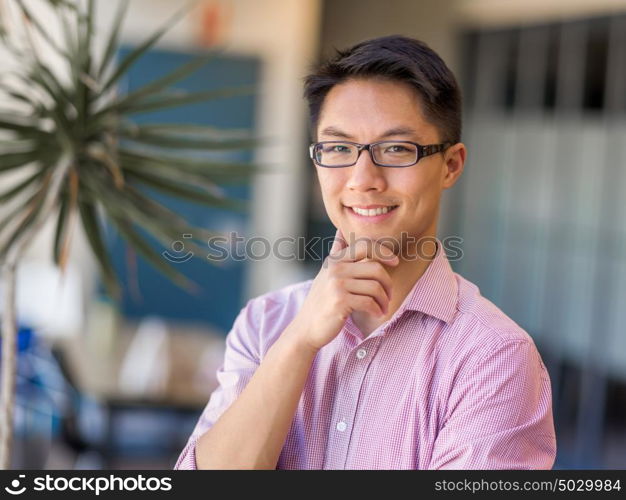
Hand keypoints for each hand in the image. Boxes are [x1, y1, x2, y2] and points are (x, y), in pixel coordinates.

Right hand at [290, 228, 398, 351]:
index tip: (395, 262)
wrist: (307, 327)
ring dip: (384, 300)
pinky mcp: (339, 301)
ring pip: (375, 286)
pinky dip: (377, 310)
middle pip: (375, 267)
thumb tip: (340, 231)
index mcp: (335, 260)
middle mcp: (335, 268)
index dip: (384, 251)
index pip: (365, 245)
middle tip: (388, 295)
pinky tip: (377, 314)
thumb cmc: (322, 301)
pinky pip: (369, 302)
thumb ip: (336, 253)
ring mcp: (336, 284)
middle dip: (387, 283)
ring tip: (383, 307)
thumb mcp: (326, 273)